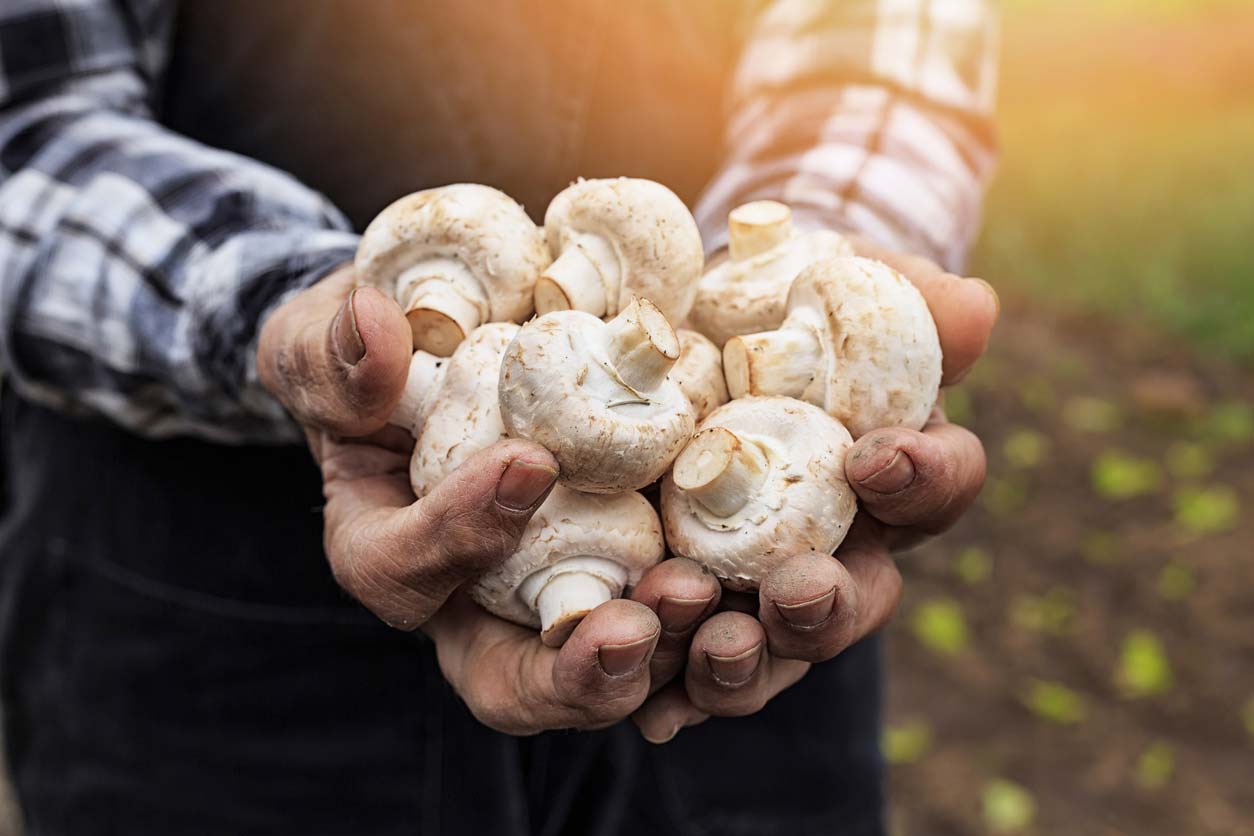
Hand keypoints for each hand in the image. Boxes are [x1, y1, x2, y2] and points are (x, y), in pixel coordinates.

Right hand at [258, 266, 726, 733]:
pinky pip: (675, 619)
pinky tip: (765, 583)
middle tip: (632, 629)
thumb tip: (373, 327)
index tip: (527, 463)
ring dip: (662, 649)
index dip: (457, 534)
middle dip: (573, 672)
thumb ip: (335, 351)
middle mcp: (476, 600)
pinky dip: (716, 615)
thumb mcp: (328, 346)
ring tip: (704, 599)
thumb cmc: (376, 360)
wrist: (456, 353)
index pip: (404, 571)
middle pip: (514, 683)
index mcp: (391, 550)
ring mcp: (560, 592)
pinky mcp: (634, 565)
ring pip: (606, 666)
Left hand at [632, 239, 998, 741]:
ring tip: (715, 643)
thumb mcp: (840, 280)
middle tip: (797, 590)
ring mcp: (762, 586)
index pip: (936, 485)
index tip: (877, 455)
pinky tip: (654, 713)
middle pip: (856, 601)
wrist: (693, 327)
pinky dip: (673, 690)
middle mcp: (839, 546)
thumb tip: (974, 309)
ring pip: (774, 650)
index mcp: (892, 471)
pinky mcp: (689, 604)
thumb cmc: (788, 299)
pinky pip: (686, 662)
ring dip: (749, 660)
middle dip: (829, 604)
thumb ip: (902, 297)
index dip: (922, 478)